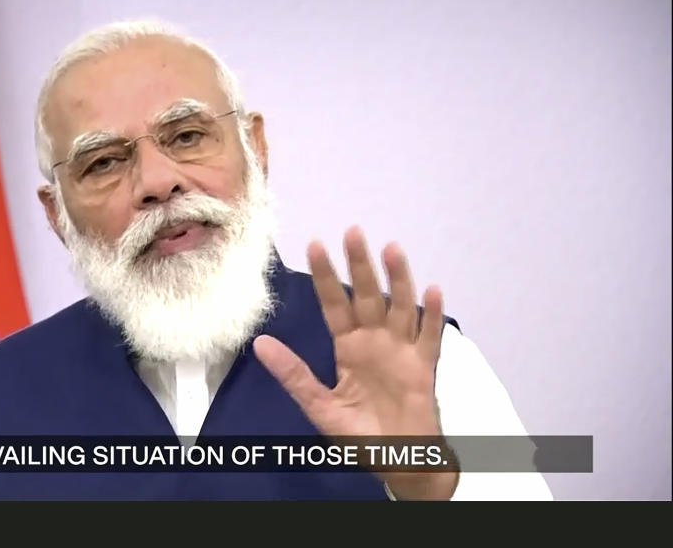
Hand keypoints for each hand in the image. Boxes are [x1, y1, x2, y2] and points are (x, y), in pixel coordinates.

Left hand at [253, 226, 456, 499]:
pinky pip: (430, 338)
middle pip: (367, 296)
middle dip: (359, 265)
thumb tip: (260, 344)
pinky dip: (433, 315)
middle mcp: (375, 341)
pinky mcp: (424, 368)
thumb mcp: (320, 405)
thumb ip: (294, 374)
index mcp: (348, 347)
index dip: (325, 276)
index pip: (334, 304)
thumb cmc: (360, 435)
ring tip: (391, 249)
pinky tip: (433, 290)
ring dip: (397, 279)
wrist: (398, 462)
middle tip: (352, 232)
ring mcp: (401, 351)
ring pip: (400, 307)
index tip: (315, 245)